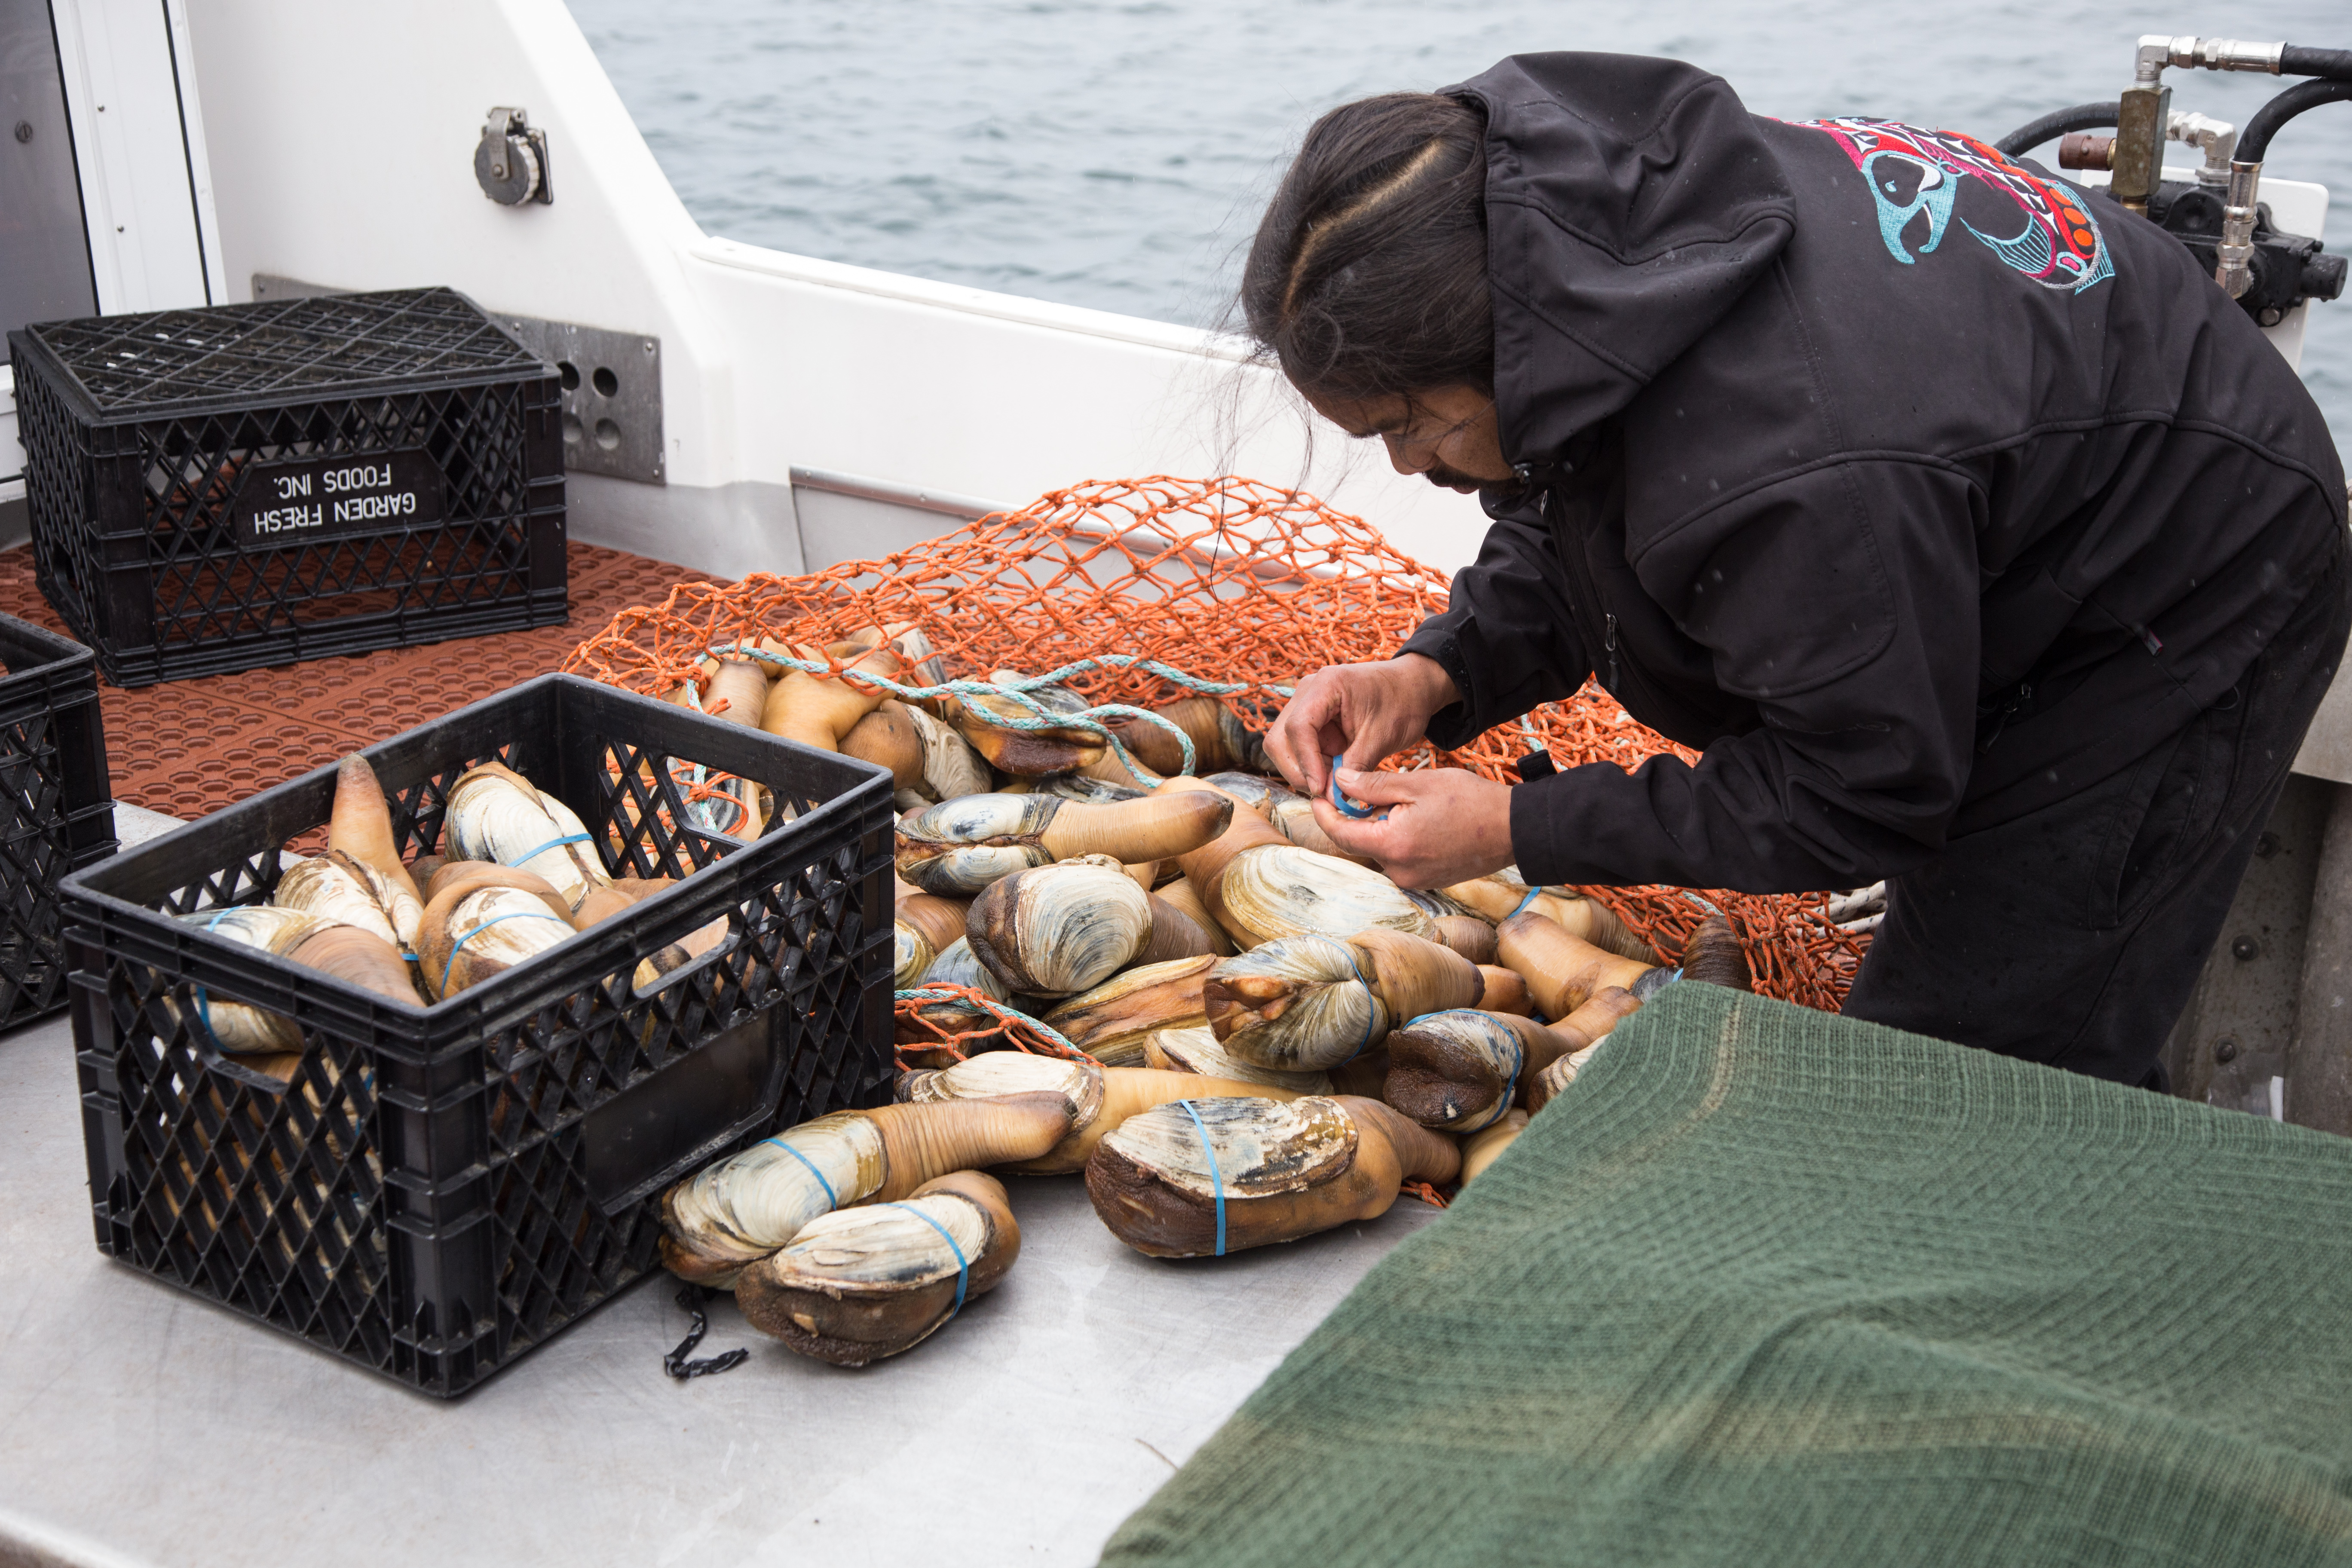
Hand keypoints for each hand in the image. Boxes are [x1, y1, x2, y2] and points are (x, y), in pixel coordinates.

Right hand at [1266, 654, 1459, 797]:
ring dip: (1304, 770)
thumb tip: (1332, 798)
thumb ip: (1356, 766)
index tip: (1320, 788)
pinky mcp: (1311, 720)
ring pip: (1284, 746)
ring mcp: (1306, 705)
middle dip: (1298, 770)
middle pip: (1280, 738)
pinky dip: (1312, 766)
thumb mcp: (1382, 737)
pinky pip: (1298, 749)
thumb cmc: (1402, 703)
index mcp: (1327, 685)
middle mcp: (1308, 691)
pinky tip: (1333, 773)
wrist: (1412, 688)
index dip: (1306, 762)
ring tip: (1334, 782)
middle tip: (1325, 791)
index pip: (1299, 726)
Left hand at [1309, 767, 1514, 888]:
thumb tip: (1339, 781)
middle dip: (1357, 816)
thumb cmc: (1470, 801)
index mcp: (1393, 846)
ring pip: (1381, 850)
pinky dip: (1398, 839)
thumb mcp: (1418, 783)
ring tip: (1402, 802)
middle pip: (1360, 843)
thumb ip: (1373, 785)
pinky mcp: (1428, 881)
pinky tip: (1417, 819)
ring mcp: (1414, 880)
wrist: (1514, 829)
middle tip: (1361, 787)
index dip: (1324, 812)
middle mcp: (1399, 871)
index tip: (1317, 794)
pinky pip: (1400, 859)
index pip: (1341, 834)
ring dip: (1381, 827)